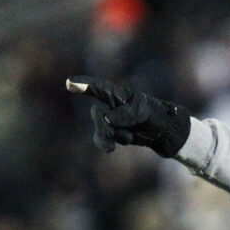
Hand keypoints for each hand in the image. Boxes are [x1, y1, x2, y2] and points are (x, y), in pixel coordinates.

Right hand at [66, 76, 189, 156]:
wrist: (160, 131)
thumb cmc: (153, 113)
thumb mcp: (143, 111)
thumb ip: (126, 114)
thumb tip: (108, 118)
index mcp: (117, 94)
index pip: (98, 87)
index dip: (83, 84)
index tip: (69, 83)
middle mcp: (109, 105)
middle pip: (97, 114)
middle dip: (103, 126)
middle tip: (111, 133)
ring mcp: (109, 119)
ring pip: (99, 129)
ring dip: (107, 137)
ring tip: (120, 142)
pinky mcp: (110, 132)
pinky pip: (101, 138)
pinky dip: (107, 143)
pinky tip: (114, 146)